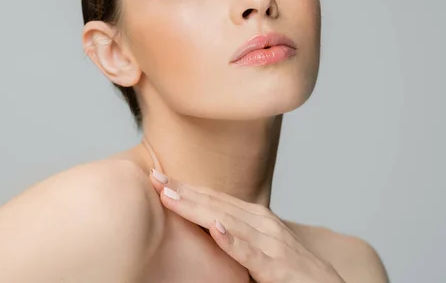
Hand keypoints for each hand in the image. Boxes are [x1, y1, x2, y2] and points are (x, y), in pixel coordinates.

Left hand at [149, 169, 345, 282]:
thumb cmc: (290, 268)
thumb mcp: (259, 246)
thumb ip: (236, 235)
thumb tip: (205, 226)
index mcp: (255, 218)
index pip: (215, 199)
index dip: (186, 187)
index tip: (158, 176)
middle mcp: (262, 224)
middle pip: (216, 204)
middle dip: (184, 190)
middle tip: (154, 176)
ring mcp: (271, 243)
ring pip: (228, 222)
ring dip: (198, 208)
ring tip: (170, 195)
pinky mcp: (277, 267)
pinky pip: (251, 254)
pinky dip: (232, 241)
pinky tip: (215, 229)